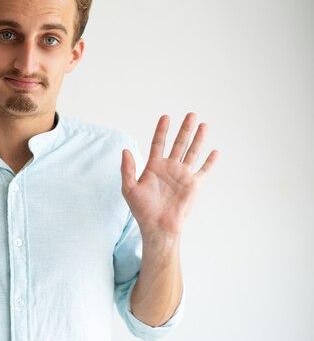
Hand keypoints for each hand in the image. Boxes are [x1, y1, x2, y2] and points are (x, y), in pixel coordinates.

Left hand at [121, 113, 217, 234]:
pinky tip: (215, 151)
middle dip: (184, 129)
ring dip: (198, 139)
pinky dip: (210, 162)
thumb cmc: (142, 209)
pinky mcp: (193, 185)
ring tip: (203, 124)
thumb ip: (127, 169)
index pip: (158, 143)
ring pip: (192, 152)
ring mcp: (183, 175)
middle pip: (178, 143)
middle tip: (190, 114)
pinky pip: (203, 171)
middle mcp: (170, 168)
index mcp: (154, 166)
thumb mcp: (129, 188)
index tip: (165, 117)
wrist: (157, 226)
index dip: (161, 130)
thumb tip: (125, 150)